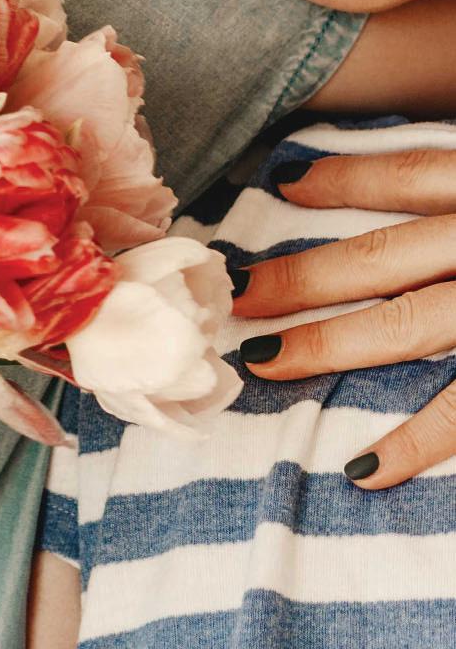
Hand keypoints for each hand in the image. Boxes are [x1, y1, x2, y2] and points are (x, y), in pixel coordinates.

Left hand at [229, 148, 455, 488]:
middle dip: (300, 277)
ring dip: (328, 346)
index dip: (342, 180)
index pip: (405, 177)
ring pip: (404, 326)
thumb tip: (371, 186)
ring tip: (261, 361)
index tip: (282, 184)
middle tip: (233, 294)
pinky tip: (362, 472)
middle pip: (380, 256)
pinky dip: (414, 443)